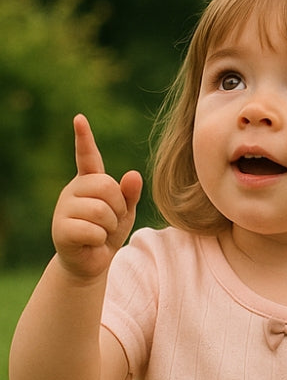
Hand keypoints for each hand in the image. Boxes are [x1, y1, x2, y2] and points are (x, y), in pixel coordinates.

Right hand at [52, 115, 142, 279]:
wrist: (92, 260)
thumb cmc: (109, 231)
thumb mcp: (125, 211)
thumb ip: (130, 193)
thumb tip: (134, 174)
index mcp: (89, 182)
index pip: (87, 157)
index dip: (84, 138)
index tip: (80, 118)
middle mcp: (73, 190)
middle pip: (106, 186)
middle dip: (118, 207)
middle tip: (111, 220)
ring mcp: (64, 209)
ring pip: (100, 210)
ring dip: (110, 225)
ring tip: (101, 232)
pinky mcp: (60, 229)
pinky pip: (92, 230)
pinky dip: (100, 239)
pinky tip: (91, 242)